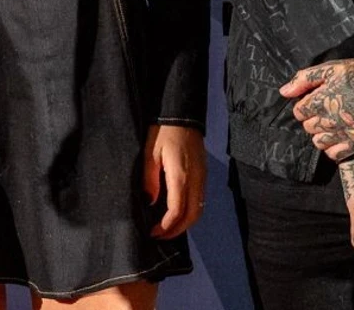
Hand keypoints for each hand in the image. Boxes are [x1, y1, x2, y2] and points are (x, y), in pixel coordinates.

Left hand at [143, 123, 206, 237]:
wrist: (183, 116)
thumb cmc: (163, 133)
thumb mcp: (150, 154)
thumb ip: (150, 180)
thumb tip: (150, 202)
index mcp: (181, 176)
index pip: (177, 210)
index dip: (166, 226)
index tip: (153, 232)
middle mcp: (196, 181)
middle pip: (193, 215)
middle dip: (177, 230)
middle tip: (160, 236)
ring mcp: (202, 178)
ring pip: (199, 210)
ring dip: (185, 223)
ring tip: (167, 228)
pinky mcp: (203, 175)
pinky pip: (200, 201)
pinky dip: (190, 212)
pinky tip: (177, 213)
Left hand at [280, 58, 353, 160]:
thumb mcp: (330, 69)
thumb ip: (304, 79)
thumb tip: (284, 92)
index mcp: (324, 99)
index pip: (299, 112)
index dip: (305, 106)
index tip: (316, 101)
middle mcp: (333, 118)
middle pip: (308, 127)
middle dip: (314, 119)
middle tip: (327, 111)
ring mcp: (346, 132)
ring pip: (319, 141)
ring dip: (323, 134)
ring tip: (334, 123)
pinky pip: (334, 154)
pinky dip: (334, 147)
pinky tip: (341, 135)